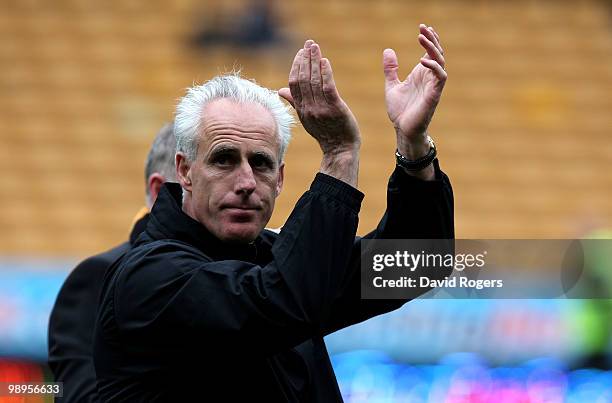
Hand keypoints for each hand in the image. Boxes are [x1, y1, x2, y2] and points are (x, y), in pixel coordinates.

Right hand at [279, 40, 359, 156]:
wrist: (340, 149)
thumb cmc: (325, 133)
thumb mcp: (306, 117)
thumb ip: (294, 102)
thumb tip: (280, 90)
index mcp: (301, 109)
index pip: (294, 84)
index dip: (296, 66)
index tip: (301, 53)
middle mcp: (309, 108)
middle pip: (303, 79)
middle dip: (305, 59)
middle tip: (309, 44)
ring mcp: (321, 109)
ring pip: (314, 81)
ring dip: (314, 62)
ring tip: (315, 47)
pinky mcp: (335, 109)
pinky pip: (328, 88)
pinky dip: (326, 73)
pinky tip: (325, 61)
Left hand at [383, 24, 446, 158]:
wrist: (402, 129)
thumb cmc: (400, 110)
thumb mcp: (391, 86)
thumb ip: (391, 70)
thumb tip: (388, 50)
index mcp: (421, 74)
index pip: (430, 52)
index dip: (429, 40)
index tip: (422, 28)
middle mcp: (429, 78)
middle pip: (437, 53)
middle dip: (432, 40)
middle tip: (423, 28)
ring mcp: (433, 86)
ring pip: (440, 62)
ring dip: (433, 49)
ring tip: (422, 38)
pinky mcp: (434, 95)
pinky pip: (440, 77)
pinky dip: (433, 67)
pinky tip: (423, 60)